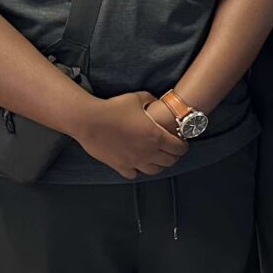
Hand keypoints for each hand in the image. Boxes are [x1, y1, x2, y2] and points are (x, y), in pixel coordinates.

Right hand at [74, 91, 188, 179]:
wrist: (89, 120)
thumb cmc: (113, 108)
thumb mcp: (137, 98)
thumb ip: (151, 100)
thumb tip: (156, 103)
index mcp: (156, 136)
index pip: (179, 148)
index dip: (183, 146)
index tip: (181, 142)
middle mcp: (148, 152)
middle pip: (169, 161)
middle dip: (173, 155)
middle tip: (171, 150)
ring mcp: (134, 161)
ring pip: (154, 171)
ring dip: (158, 165)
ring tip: (156, 158)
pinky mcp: (120, 166)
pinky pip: (133, 174)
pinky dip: (137, 170)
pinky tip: (135, 163)